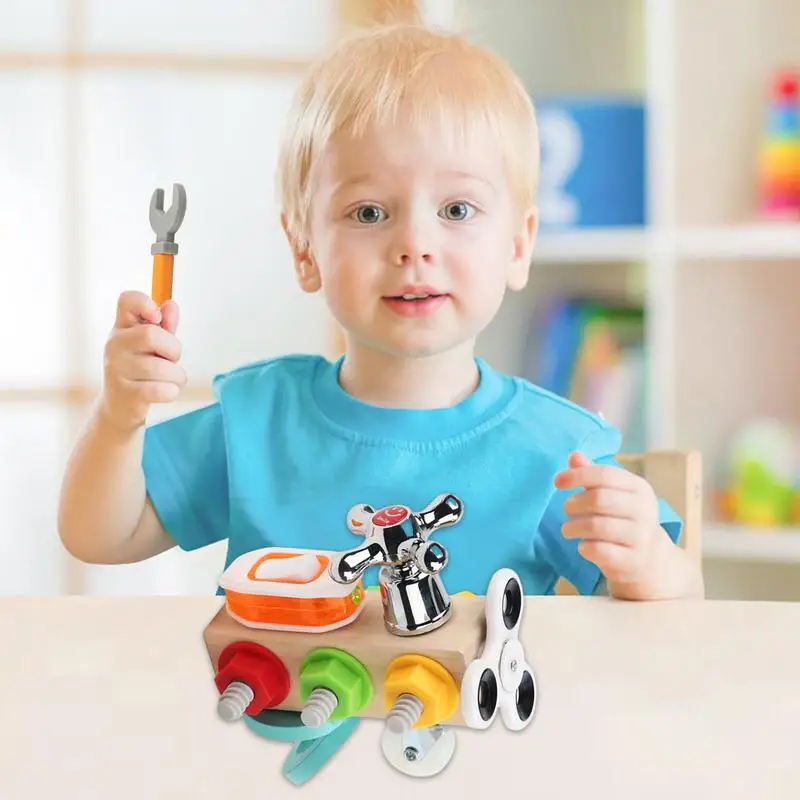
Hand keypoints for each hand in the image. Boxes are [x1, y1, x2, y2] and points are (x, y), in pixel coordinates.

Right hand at [101, 290, 186, 432]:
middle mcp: (114, 345)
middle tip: (171, 359)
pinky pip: (162, 390)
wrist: (120, 407)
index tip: (157, 318)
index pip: (127, 300)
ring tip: (171, 379)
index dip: (145, 303)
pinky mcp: (126, 394)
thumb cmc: (141, 370)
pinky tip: (165, 392)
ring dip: (177, 375)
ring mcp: (116, 370)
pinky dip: (172, 391)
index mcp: (122, 327)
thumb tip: (171, 305)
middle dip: (173, 349)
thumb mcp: (153, 346)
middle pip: (152, 335)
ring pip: (162, 367)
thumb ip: (165, 326)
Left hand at [555, 452, 674, 599]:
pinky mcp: (634, 560)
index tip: (558, 482)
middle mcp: (644, 510)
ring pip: (597, 526)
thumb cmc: (624, 520)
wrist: (650, 560)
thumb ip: (593, 475)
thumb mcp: (613, 495)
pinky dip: (585, 547)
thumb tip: (574, 456)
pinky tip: (582, 546)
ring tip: (568, 529)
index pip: (605, 475)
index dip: (578, 476)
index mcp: (639, 488)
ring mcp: (641, 537)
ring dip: (574, 527)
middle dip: (574, 503)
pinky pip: (601, 551)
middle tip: (567, 510)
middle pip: (599, 499)